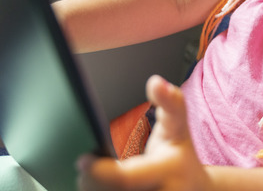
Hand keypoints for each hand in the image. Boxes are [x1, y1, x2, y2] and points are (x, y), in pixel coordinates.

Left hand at [78, 75, 210, 190]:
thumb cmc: (180, 155)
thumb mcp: (179, 126)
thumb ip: (170, 102)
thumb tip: (156, 82)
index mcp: (167, 172)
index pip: (125, 179)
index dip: (98, 172)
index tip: (82, 159)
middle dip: (90, 181)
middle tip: (84, 166)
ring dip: (93, 189)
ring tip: (92, 177)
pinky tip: (99, 186)